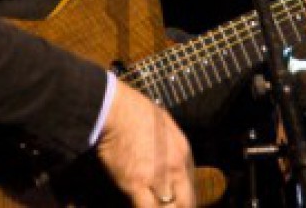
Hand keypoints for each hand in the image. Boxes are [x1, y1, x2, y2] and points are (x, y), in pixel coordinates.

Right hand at [96, 83, 194, 207]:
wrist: (114, 109)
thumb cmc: (133, 110)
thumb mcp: (163, 123)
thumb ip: (169, 146)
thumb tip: (166, 158)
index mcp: (183, 151)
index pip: (192, 185)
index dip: (183, 198)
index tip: (175, 202)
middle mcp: (175, 167)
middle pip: (186, 202)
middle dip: (178, 207)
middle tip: (166, 207)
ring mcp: (157, 177)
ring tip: (150, 204)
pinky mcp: (136, 183)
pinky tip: (136, 204)